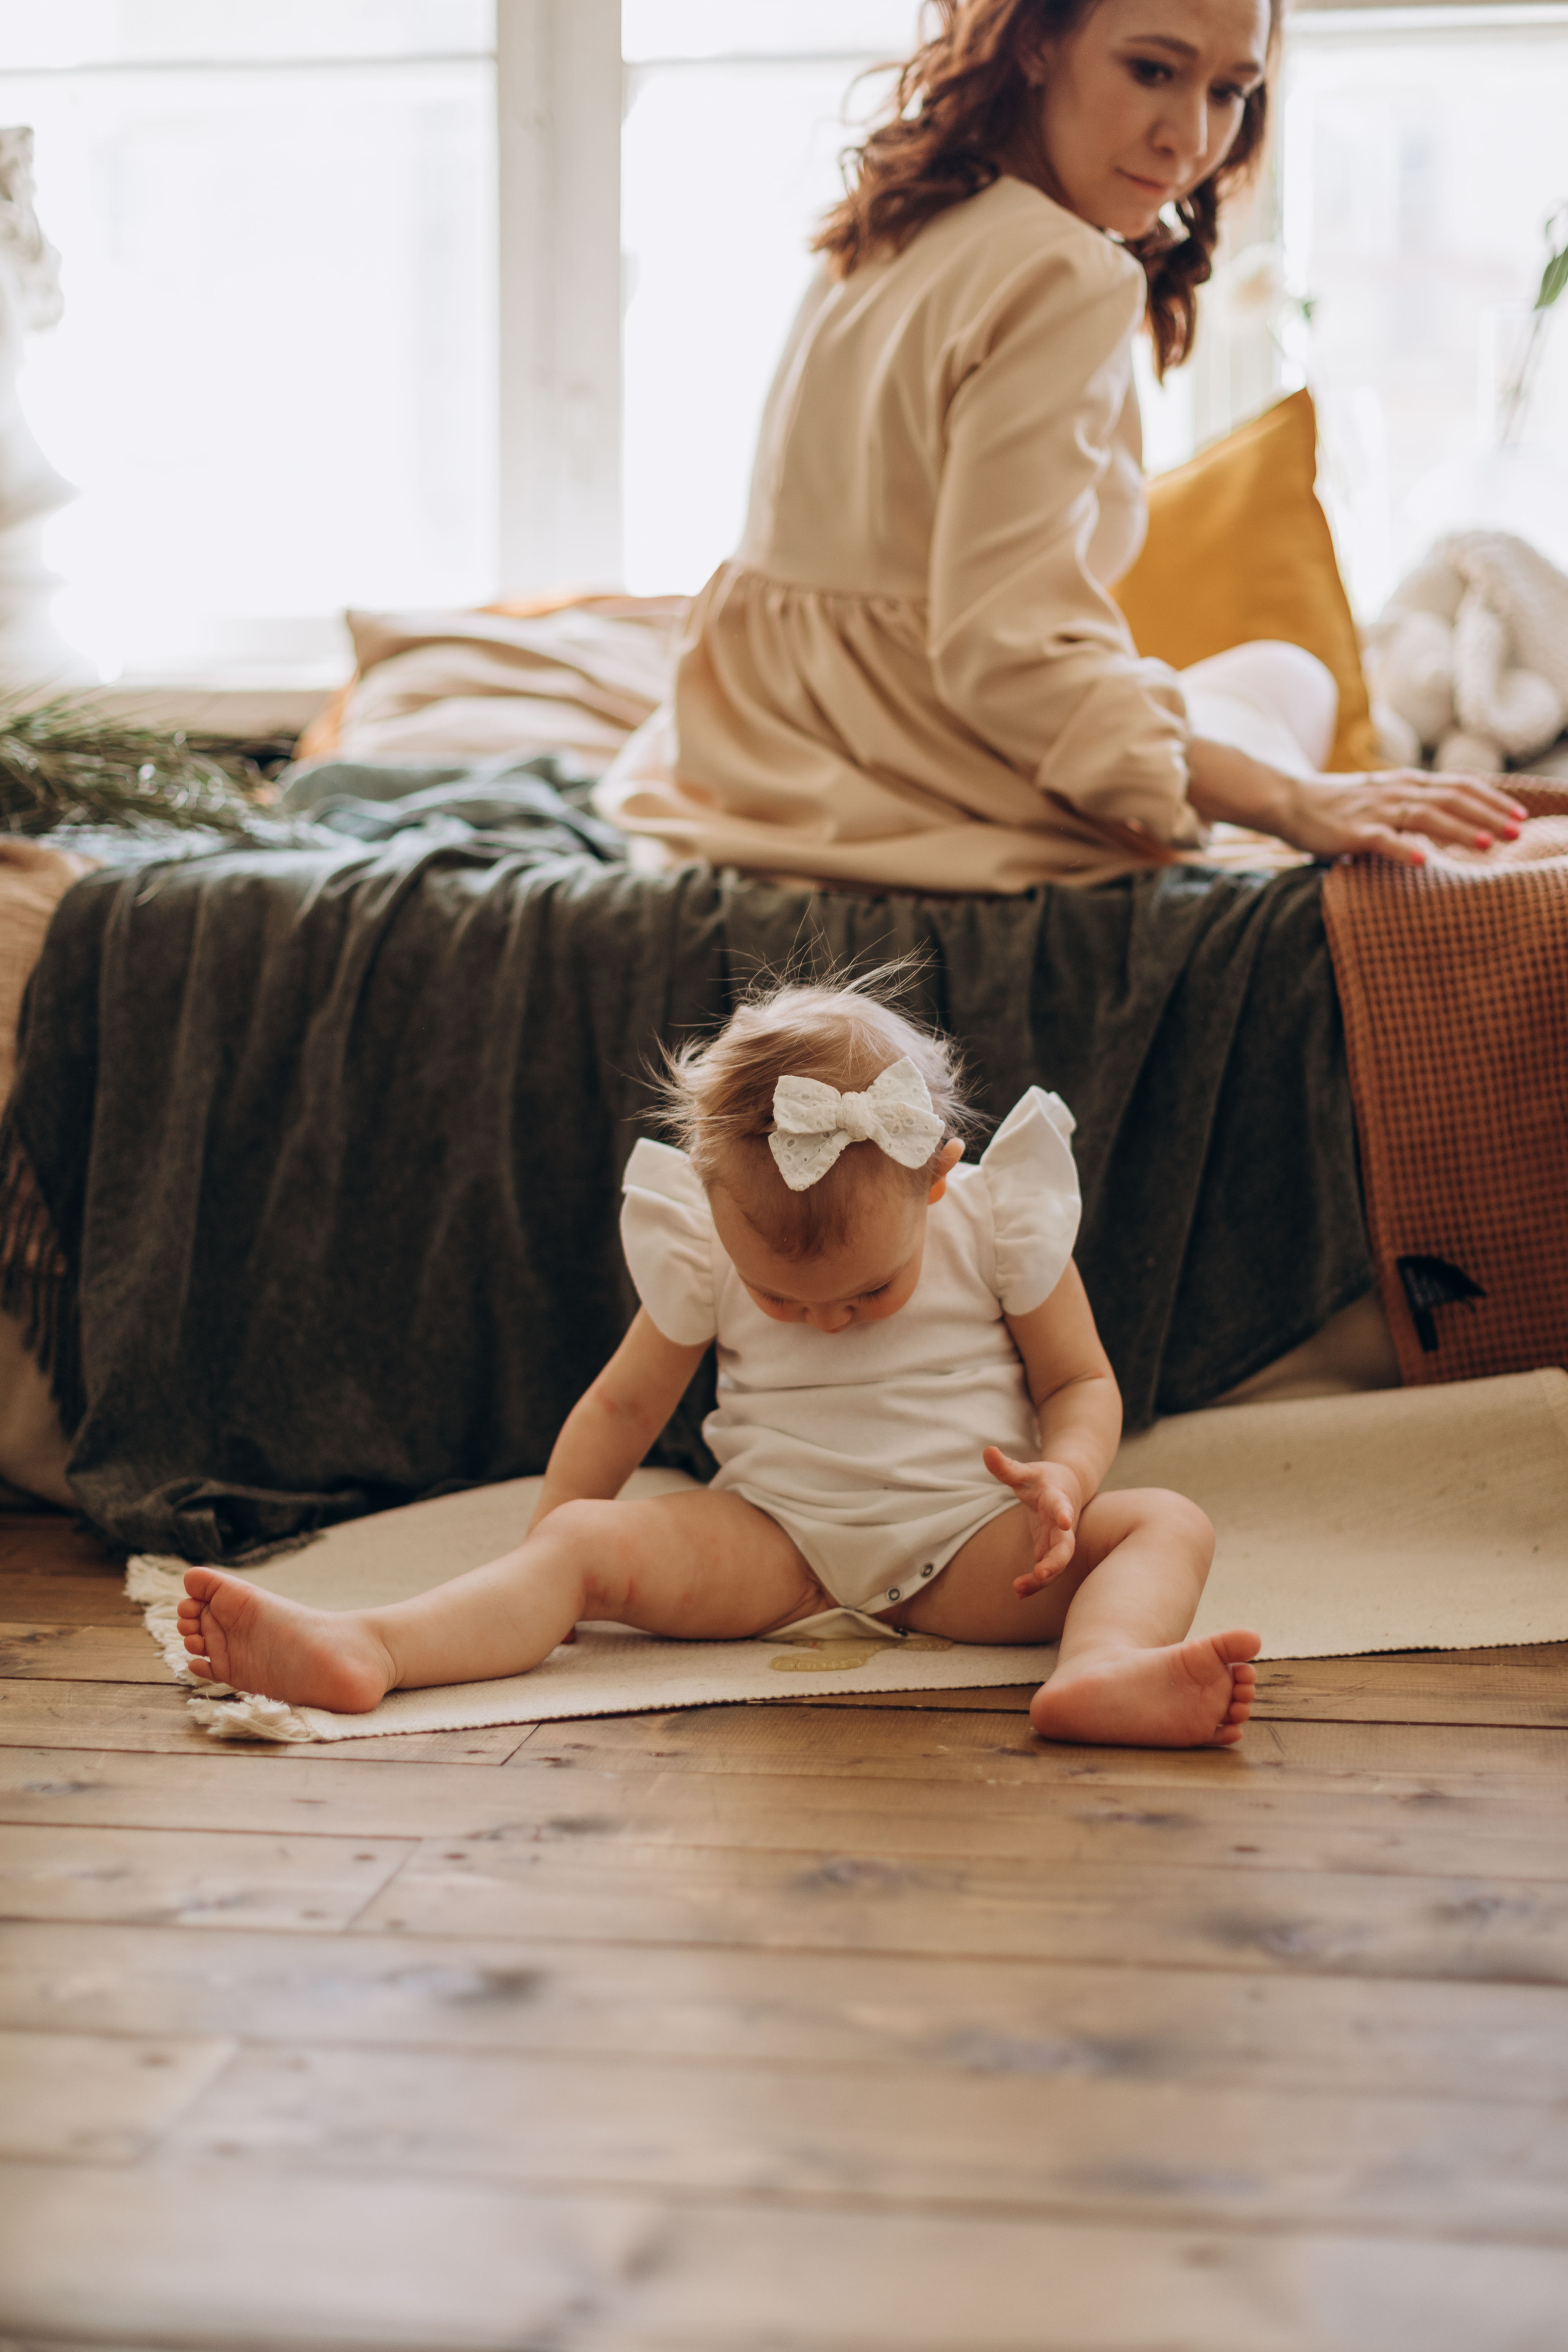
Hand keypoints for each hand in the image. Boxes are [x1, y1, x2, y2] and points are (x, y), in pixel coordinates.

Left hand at [983, 1445, 1081, 1595]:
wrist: (1068, 1487)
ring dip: (1042, 1578)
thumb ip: (1006, 1466)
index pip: (1062, 1505)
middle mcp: (1062, 1524)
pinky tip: (1019, 1592)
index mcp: (1056, 1498)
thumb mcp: (1026, 1470)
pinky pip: (1046, 1570)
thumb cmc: (1044, 1479)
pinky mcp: (1050, 1550)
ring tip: (1019, 1588)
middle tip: (1042, 1573)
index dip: (1063, 1513)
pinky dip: (1036, 1582)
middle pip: (1065, 1546)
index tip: (1064, 1521)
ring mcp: (1058, 1540)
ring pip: (1056, 1563)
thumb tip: (987, 1450)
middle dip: (1056, 1561)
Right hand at [1269, 768, 1525, 868]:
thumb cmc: (1339, 806)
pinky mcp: (1354, 832)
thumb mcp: (1384, 798)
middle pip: (1452, 799)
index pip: (1460, 786)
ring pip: (1426, 816)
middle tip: (1516, 832)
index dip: (1492, 800)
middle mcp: (1398, 791)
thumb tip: (1449, 824)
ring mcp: (1376, 810)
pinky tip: (1423, 860)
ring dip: (1459, 830)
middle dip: (1488, 815)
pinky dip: (1404, 849)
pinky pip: (1383, 840)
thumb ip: (1414, 806)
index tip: (1519, 817)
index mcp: (1408, 783)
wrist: (1290, 800)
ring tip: (1487, 844)